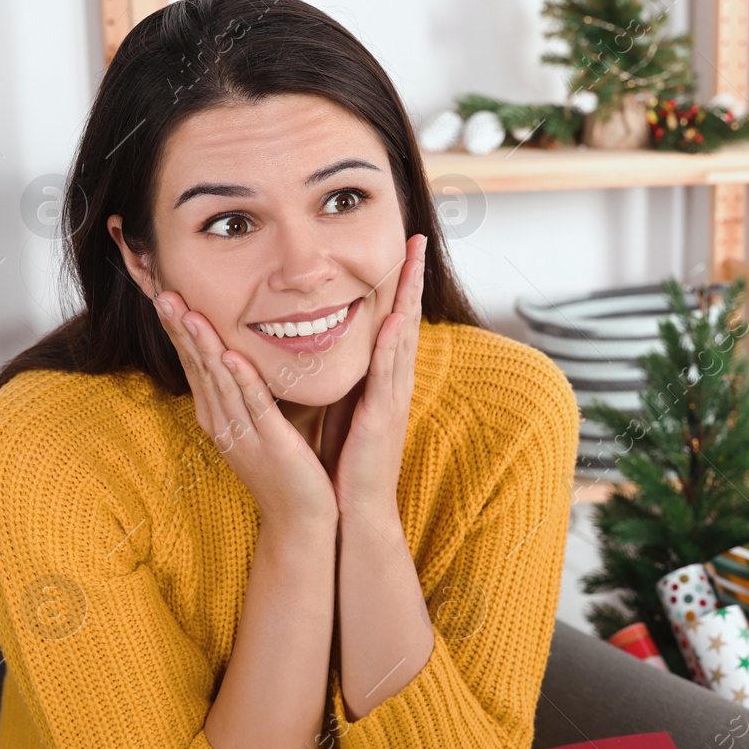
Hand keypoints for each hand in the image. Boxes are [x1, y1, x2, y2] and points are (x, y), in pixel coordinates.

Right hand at [153, 291, 336, 525]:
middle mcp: (221, 422)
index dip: (179, 330)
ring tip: (188, 313)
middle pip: (197, 367)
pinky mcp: (270, 444)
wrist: (301, 518)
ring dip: (203, 346)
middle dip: (180, 329)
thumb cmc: (288, 466)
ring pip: (218, 382)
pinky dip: (242, 381)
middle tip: (163, 292)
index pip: (194, 364)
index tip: (166, 294)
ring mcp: (242, 434)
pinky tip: (231, 357)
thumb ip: (255, 388)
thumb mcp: (263, 420)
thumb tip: (253, 351)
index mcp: (218, 415)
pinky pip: (254, 407)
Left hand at [320, 234, 425, 523]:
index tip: (402, 250)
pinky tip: (394, 320)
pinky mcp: (382, 416)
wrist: (355, 507)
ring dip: (408, 299)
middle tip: (417, 240)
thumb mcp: (346, 405)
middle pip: (407, 319)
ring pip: (403, 337)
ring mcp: (393, 397)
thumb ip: (348, 375)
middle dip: (413, 279)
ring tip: (412, 264)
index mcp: (384, 379)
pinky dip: (392, 346)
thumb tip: (331, 345)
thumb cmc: (347, 459)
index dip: (399, 285)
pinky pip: (388, 374)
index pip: (394, 322)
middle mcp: (395, 382)